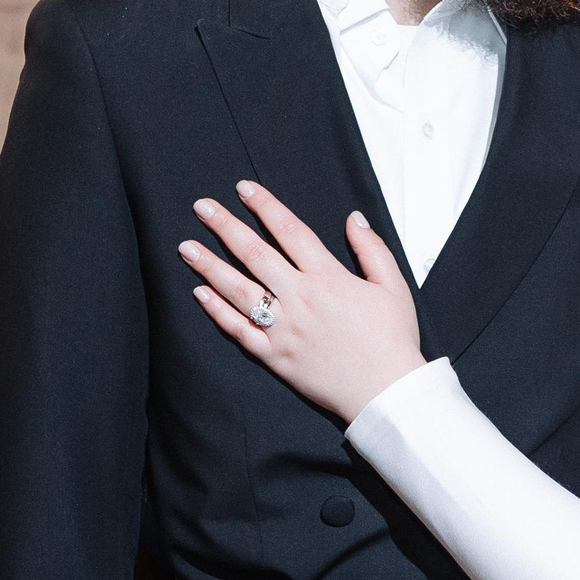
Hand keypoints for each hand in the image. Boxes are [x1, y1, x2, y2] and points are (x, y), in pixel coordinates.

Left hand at [182, 182, 425, 422]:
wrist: (386, 391)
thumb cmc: (393, 339)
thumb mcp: (393, 286)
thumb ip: (371, 248)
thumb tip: (353, 218)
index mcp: (328, 277)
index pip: (289, 230)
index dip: (265, 206)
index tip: (244, 188)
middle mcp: (300, 298)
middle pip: (254, 253)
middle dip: (225, 226)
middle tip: (201, 207)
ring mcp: (283, 328)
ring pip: (238, 290)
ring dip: (209, 266)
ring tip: (186, 248)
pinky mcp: (274, 355)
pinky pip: (239, 330)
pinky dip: (217, 312)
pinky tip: (200, 294)